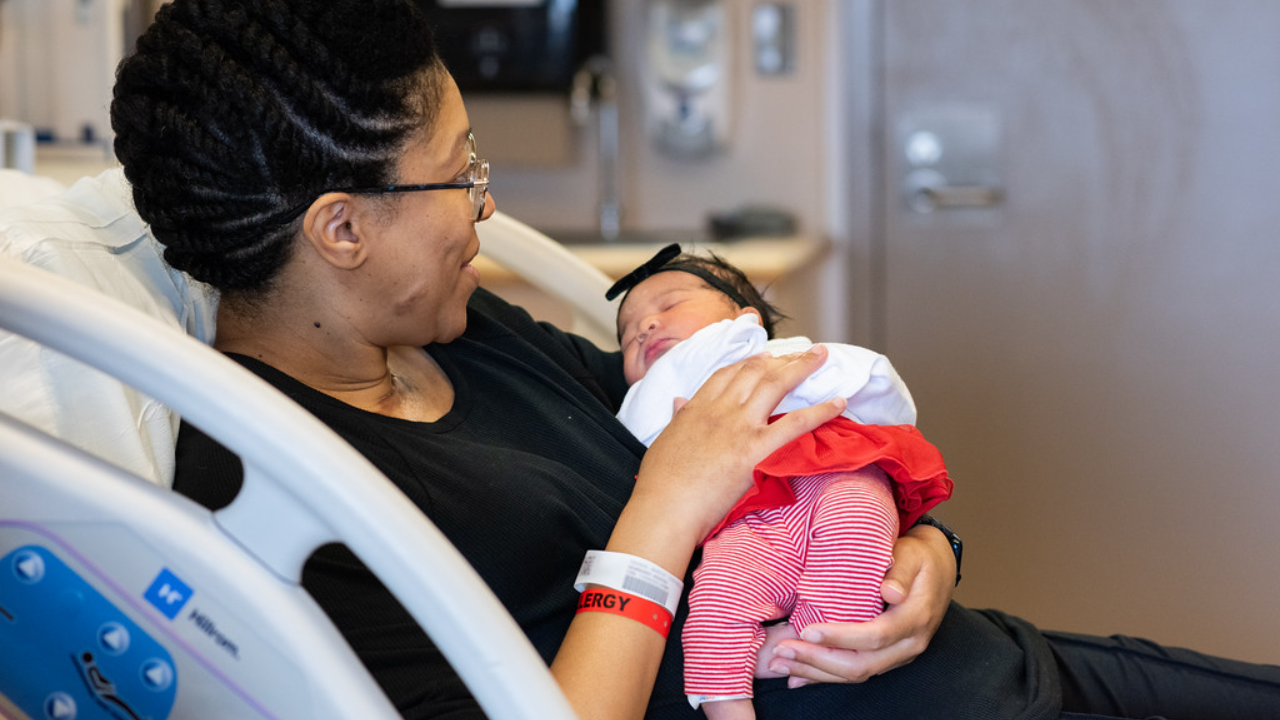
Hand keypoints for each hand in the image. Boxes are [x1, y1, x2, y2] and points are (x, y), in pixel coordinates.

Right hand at [635, 348, 845, 543]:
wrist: (664, 509)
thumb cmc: (660, 484)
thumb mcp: (664, 441)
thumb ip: (677, 418)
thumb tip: (679, 401)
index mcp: (697, 408)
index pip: (728, 374)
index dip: (750, 362)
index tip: (766, 356)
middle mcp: (720, 410)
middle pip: (756, 371)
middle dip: (783, 357)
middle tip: (804, 351)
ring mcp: (739, 426)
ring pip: (776, 384)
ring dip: (802, 366)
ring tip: (822, 356)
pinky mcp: (755, 449)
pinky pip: (795, 423)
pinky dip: (821, 411)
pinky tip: (839, 402)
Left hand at [763, 523, 954, 685]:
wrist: (938, 570)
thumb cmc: (918, 558)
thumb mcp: (912, 555)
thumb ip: (900, 571)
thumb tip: (890, 592)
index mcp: (915, 618)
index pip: (876, 635)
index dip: (840, 637)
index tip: (807, 631)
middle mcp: (909, 644)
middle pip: (861, 664)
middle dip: (817, 661)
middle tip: (781, 652)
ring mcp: (898, 655)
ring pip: (856, 674)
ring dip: (815, 672)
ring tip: (780, 665)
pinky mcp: (887, 658)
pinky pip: (855, 672)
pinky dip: (824, 675)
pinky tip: (797, 676)